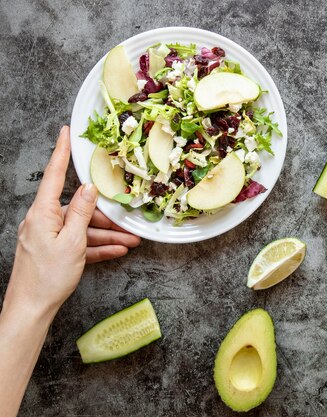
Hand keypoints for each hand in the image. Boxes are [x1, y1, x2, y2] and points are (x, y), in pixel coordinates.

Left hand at [4, 126, 139, 316]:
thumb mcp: (72, 241)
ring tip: (131, 242)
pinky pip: (79, 244)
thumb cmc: (48, 276)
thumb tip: (89, 188)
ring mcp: (48, 237)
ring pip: (83, 229)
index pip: (54, 176)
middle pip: (79, 210)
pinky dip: (97, 247)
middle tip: (130, 222)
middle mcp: (43, 221)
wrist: (32, 309)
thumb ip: (83, 213)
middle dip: (106, 217)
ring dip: (107, 235)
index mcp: (42, 214)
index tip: (66, 132)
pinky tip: (118, 251)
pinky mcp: (54, 252)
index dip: (61, 152)